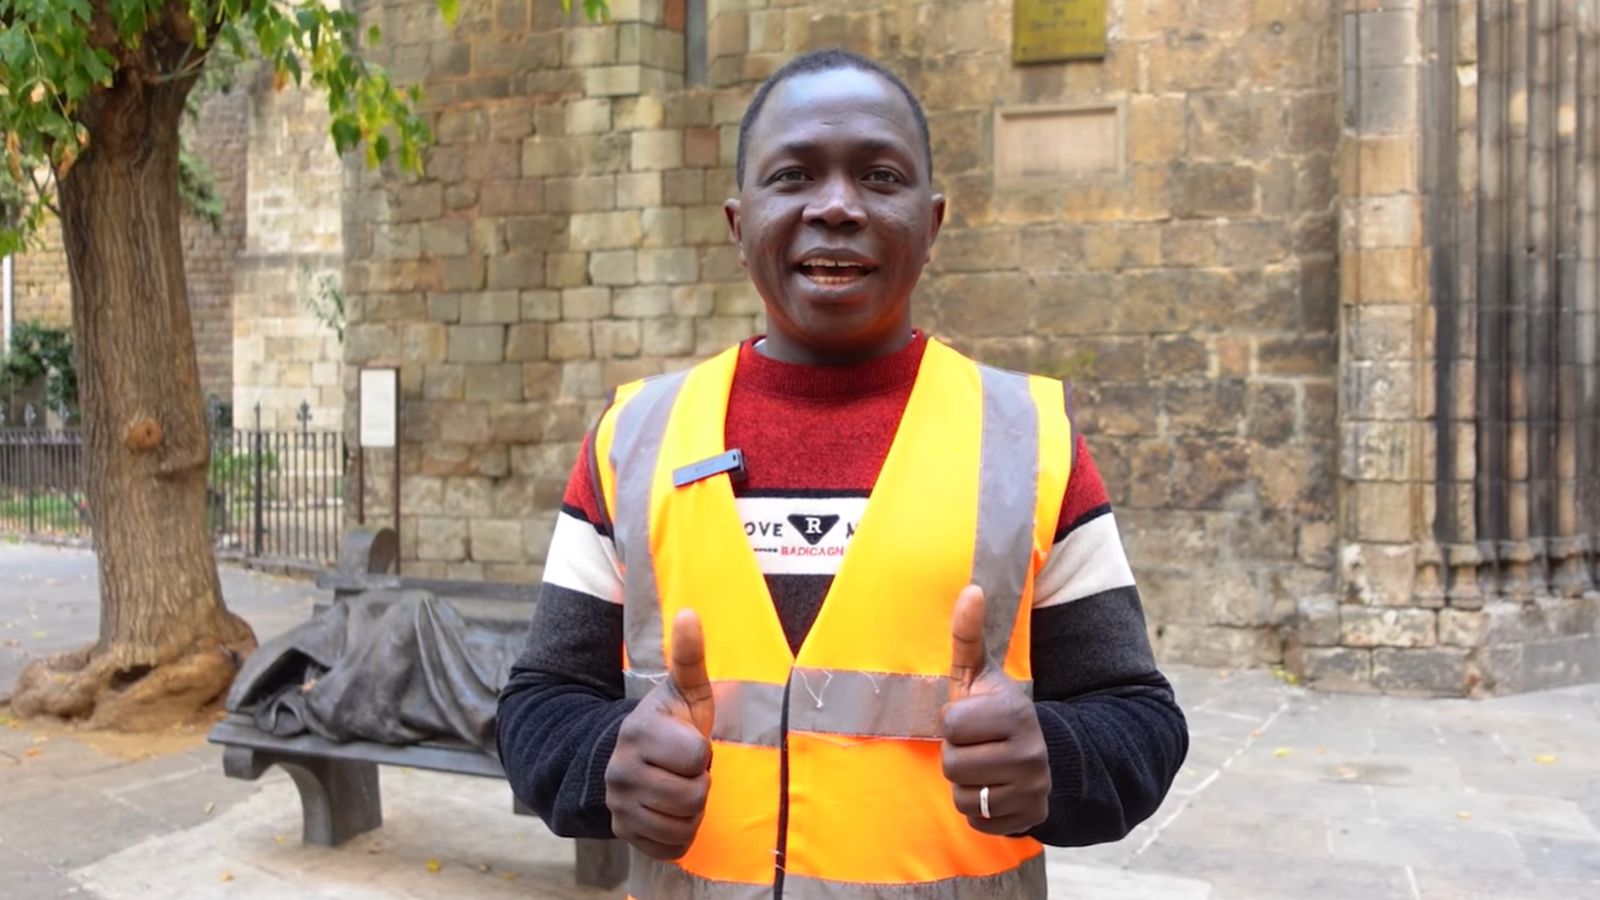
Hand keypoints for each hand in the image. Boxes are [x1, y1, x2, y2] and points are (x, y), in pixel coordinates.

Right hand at [605, 609, 715, 859]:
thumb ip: (689, 656)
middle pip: (693, 796)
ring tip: (679, 787)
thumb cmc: (669, 722)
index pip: (696, 758)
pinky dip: (679, 834)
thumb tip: (690, 612)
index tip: (688, 743)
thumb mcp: (684, 691)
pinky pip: (671, 847)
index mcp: (639, 733)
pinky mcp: (623, 833)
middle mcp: (621, 772)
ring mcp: (619, 806)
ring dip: (691, 810)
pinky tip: (671, 811)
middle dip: (699, 783)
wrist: (631, 758)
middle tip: (684, 769)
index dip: (702, 753)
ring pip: (683, 824)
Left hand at [941, 585, 1050, 835]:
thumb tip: (971, 588)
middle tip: (978, 746)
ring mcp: (1032, 789)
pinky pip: (977, 820)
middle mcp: (1029, 753)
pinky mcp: (1028, 819)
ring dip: (965, 784)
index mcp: (1015, 713)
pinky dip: (979, 809)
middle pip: (954, 764)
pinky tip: (993, 789)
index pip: (951, 726)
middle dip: (957, 755)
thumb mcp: (980, 675)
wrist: (1040, 755)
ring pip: (963, 796)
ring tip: (984, 767)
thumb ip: (968, 636)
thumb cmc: (994, 711)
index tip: (972, 719)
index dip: (953, 723)